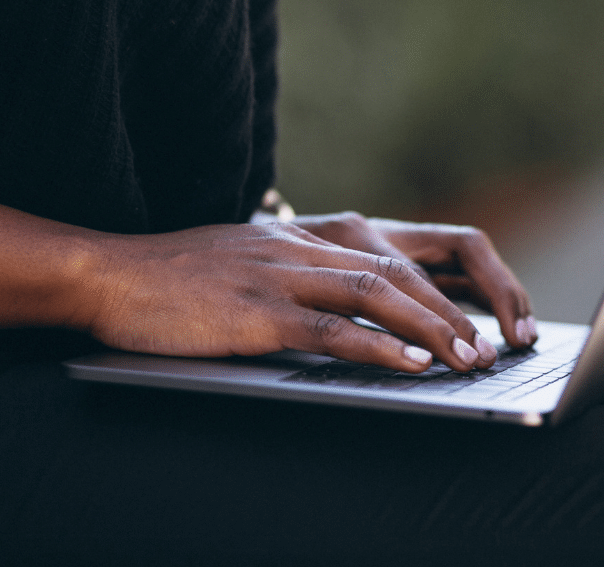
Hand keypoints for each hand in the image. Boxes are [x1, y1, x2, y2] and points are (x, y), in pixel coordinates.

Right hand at [82, 221, 502, 372]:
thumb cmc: (181, 276)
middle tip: (491, 348)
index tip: (481, 321)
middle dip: (455, 310)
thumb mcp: (254, 259)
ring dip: (432, 328)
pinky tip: (410, 366)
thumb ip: (303, 273)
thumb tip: (353, 308)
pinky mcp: (255, 311)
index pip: (399, 253)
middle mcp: (303, 247)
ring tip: (468, 360)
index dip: (448, 286)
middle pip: (400, 271)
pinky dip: (378, 348)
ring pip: (377, 294)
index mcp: (308, 236)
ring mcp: (280, 275)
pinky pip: (331, 329)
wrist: (111, 272)